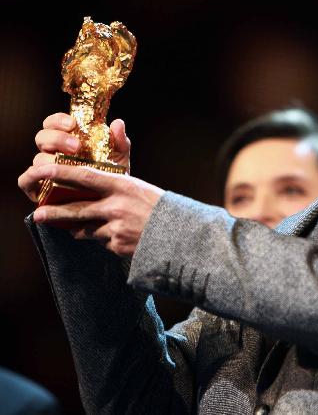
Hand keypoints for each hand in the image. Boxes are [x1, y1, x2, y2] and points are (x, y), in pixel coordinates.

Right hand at [17, 112, 130, 201]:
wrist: (107, 207)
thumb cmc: (111, 178)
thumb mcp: (119, 159)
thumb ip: (119, 141)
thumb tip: (118, 123)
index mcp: (68, 140)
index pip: (54, 123)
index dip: (58, 120)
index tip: (72, 123)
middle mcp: (53, 152)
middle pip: (42, 137)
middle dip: (57, 138)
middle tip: (76, 146)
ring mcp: (44, 170)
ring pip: (37, 158)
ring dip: (50, 159)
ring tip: (68, 165)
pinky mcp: (37, 188)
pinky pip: (25, 180)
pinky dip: (31, 177)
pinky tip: (47, 178)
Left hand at [26, 163, 163, 256]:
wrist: (181, 235)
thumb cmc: (160, 207)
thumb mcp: (140, 187)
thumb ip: (115, 184)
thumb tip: (91, 182)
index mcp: (123, 186)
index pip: (86, 176)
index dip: (62, 174)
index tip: (43, 171)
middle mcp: (116, 206)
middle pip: (76, 209)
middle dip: (54, 213)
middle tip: (37, 214)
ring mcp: (116, 228)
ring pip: (85, 228)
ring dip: (75, 227)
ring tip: (63, 226)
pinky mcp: (117, 245)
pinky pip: (100, 241)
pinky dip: (101, 237)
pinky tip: (109, 235)